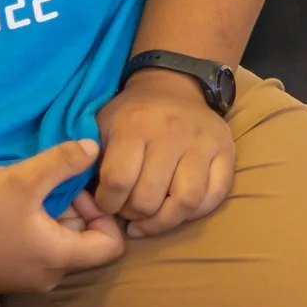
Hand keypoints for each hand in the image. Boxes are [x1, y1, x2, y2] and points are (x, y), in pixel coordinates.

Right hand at [0, 139, 125, 292]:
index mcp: (57, 260)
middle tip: (56, 184)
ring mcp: (18, 281)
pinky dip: (32, 230)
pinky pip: (32, 253)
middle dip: (78, 212)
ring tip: (33, 191)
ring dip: (54, 219)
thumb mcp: (23, 178)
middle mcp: (43, 278)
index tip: (80, 190)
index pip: (111, 247)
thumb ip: (64, 162)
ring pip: (56, 247)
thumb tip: (95, 149)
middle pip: (83, 245)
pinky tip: (12, 207)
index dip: (105, 215)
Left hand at [91, 68, 236, 238]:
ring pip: (186, 201)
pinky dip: (196, 212)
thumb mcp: (101, 125)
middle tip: (128, 212)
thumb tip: (80, 199)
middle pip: (150, 197)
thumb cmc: (131, 115)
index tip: (106, 203)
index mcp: (135, 126)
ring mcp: (203, 143)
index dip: (107, 204)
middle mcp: (171, 133)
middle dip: (133, 214)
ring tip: (151, 220)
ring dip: (164, 221)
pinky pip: (216, 195)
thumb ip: (88, 158)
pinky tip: (177, 211)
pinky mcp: (226, 151)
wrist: (174, 86)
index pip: (118, 181)